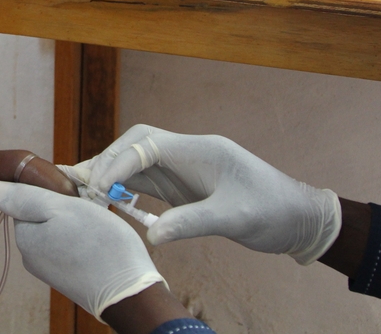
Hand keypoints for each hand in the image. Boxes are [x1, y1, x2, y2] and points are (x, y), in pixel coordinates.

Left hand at [0, 181, 165, 320]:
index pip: (26, 198)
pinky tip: (98, 242)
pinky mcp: (68, 275)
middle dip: (63, 206)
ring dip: (76, 221)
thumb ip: (24, 197)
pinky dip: (83, 238)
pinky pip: (69, 245)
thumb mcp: (61, 208)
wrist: (130, 293)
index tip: (71, 194)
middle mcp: (31, 256)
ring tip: (96, 226)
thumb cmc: (99, 245)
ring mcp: (50, 268)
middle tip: (87, 209)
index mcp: (25, 237)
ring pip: (58, 228)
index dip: (50, 189)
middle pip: (42, 214)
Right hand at [80, 124, 340, 264]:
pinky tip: (107, 200)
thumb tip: (152, 235)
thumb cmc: (272, 211)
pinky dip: (123, 186)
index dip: (116, 162)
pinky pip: (144, 178)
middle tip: (81, 186)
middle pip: (134, 145)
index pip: (145, 144)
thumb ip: (192, 222)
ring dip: (110, 173)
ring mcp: (183, 166)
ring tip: (83, 190)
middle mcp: (186, 152)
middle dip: (106, 162)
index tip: (97, 187)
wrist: (299, 216)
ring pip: (135, 160)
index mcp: (199, 150)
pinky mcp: (182, 183)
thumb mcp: (235, 219)